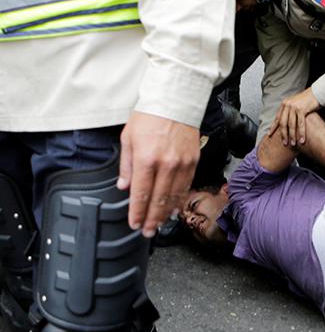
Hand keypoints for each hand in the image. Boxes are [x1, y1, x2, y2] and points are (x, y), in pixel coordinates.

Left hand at [118, 111, 199, 237]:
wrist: (176, 100)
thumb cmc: (150, 115)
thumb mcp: (128, 137)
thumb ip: (126, 164)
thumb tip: (124, 186)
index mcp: (146, 159)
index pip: (140, 193)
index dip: (137, 212)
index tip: (134, 224)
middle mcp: (166, 164)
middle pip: (158, 199)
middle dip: (151, 218)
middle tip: (147, 232)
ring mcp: (182, 163)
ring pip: (174, 196)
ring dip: (166, 213)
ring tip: (159, 224)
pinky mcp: (193, 160)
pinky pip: (186, 185)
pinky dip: (180, 199)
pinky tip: (175, 209)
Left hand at [267, 88, 319, 146]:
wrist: (317, 92)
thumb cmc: (307, 99)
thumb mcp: (295, 103)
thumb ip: (290, 111)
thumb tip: (286, 122)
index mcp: (284, 104)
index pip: (277, 118)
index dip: (273, 127)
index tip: (269, 135)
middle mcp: (287, 105)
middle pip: (283, 123)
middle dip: (283, 134)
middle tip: (284, 143)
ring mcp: (294, 107)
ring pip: (291, 125)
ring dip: (292, 136)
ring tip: (293, 143)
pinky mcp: (301, 109)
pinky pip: (300, 124)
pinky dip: (301, 133)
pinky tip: (302, 139)